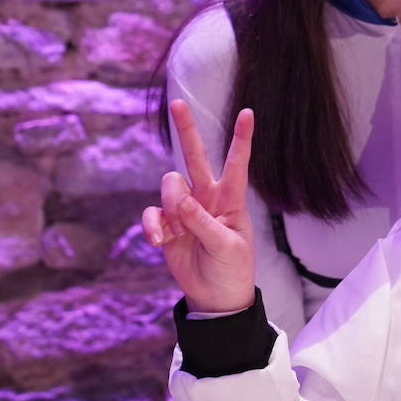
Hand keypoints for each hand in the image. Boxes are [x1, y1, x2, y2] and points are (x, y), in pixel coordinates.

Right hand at [141, 100, 256, 312]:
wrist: (214, 297)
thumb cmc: (231, 269)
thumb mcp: (226, 247)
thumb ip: (202, 222)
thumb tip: (179, 196)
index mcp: (231, 200)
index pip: (237, 163)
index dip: (241, 139)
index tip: (248, 112)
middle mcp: (207, 198)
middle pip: (195, 157)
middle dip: (186, 130)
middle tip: (177, 103)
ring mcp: (185, 210)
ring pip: (169, 186)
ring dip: (169, 204)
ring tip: (175, 230)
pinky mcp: (167, 225)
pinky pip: (152, 213)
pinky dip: (152, 225)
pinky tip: (160, 241)